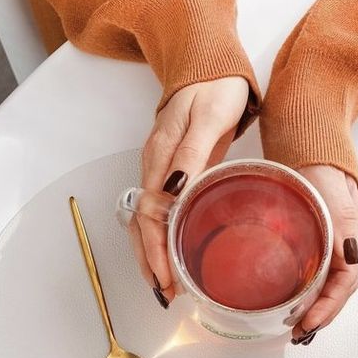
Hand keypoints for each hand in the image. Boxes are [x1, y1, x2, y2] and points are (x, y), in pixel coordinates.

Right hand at [130, 76, 250, 304]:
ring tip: (165, 286)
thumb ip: (192, 152)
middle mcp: (155, 167)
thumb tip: (173, 189)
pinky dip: (160, 239)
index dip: (155, 251)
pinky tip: (170, 255)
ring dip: (152, 256)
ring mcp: (160, 169)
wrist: (210, 63)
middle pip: (142, 225)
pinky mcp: (170, 171)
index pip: (150, 216)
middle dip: (150, 263)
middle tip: (165, 294)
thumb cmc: (215, 88)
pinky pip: (157, 212)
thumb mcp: (210, 116)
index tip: (166, 278)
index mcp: (162, 157)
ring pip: (146, 222)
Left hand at [291, 165, 357, 342]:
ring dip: (314, 307)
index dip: (328, 308)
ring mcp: (326, 242)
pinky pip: (312, 270)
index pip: (346, 283)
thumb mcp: (336, 195)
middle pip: (337, 290)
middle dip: (321, 316)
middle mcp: (339, 244)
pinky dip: (304, 291)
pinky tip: (292, 299)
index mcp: (348, 237)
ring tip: (296, 326)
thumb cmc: (321, 166)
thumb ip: (343, 225)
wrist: (309, 143)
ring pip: (325, 283)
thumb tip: (347, 259)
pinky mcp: (310, 239)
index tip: (308, 325)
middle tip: (299, 334)